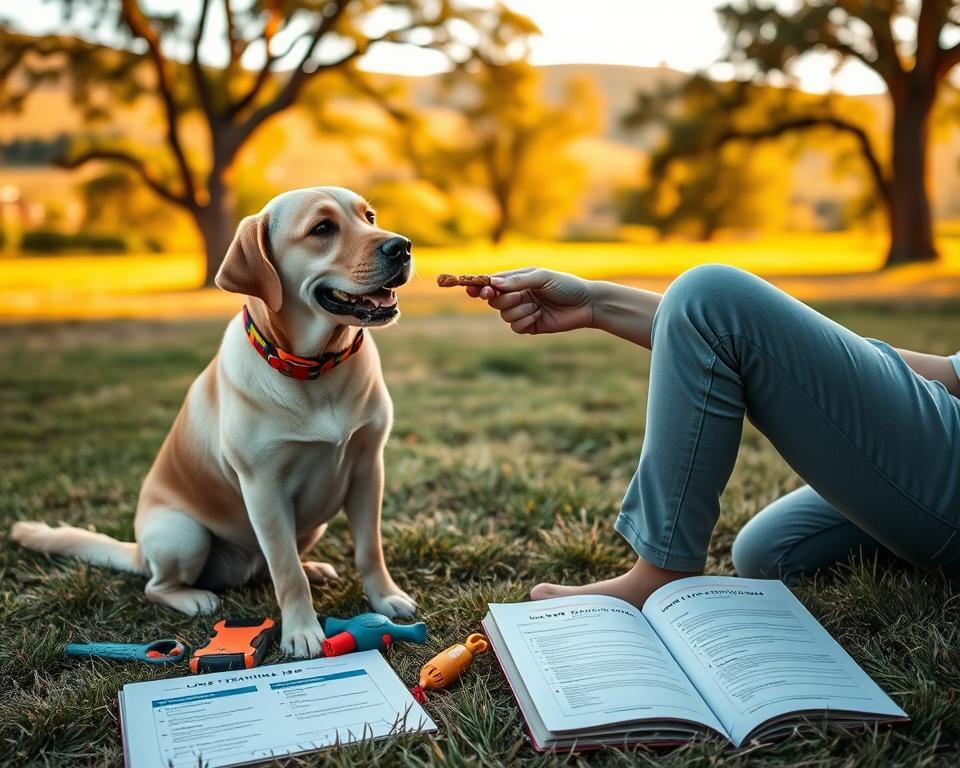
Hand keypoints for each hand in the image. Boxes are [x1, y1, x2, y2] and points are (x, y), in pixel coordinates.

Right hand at [466, 268, 594, 334]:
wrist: (586, 304)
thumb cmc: (566, 285)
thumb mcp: (542, 277)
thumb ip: (517, 280)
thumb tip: (493, 283)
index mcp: (517, 280)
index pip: (491, 283)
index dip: (479, 287)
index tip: (473, 290)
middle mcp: (517, 295)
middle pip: (494, 300)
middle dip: (504, 299)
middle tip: (519, 296)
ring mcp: (522, 311)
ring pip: (504, 315)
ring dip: (520, 310)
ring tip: (537, 305)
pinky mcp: (529, 326)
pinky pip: (515, 327)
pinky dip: (526, 321)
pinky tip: (540, 315)